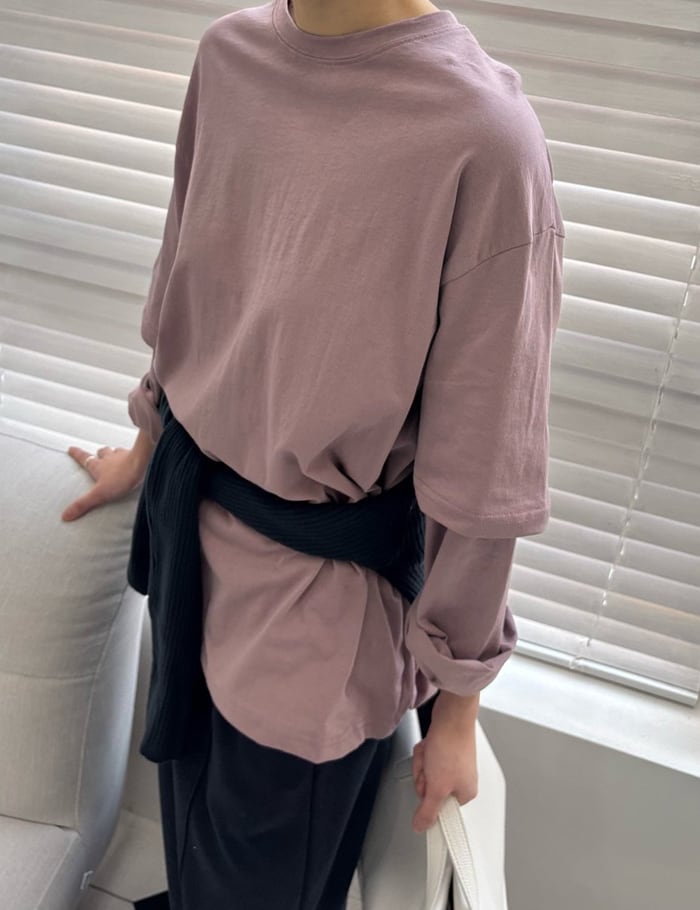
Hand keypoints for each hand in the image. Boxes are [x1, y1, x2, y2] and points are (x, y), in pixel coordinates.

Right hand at [62, 445, 145, 520]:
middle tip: (97, 455)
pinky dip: (130, 455)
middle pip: (102, 452)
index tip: (71, 449)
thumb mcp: (99, 494)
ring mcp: (124, 456)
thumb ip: (83, 504)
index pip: (84, 458)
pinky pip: (132, 454)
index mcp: (98, 466)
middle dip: (99, 454)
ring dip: (114, 453)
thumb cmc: (122, 477)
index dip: (77, 454)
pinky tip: (133, 460)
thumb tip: (66, 515)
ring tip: (115, 457)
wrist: (143, 465)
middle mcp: (110, 458)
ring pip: (116, 451)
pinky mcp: (137, 457)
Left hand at [411, 703, 478, 832]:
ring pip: (425, 772)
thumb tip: (421, 827)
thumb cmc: (452, 746)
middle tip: (429, 765)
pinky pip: (427, 757)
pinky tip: (429, 744)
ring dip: (423, 761)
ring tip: (431, 751)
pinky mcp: (444, 749)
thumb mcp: (437, 786)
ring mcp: (452, 763)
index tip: (428, 786)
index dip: (428, 797)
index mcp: (465, 793)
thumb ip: (428, 811)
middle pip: (429, 789)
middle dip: (423, 775)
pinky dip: (424, 750)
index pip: (439, 809)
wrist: (452, 714)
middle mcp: (460, 779)